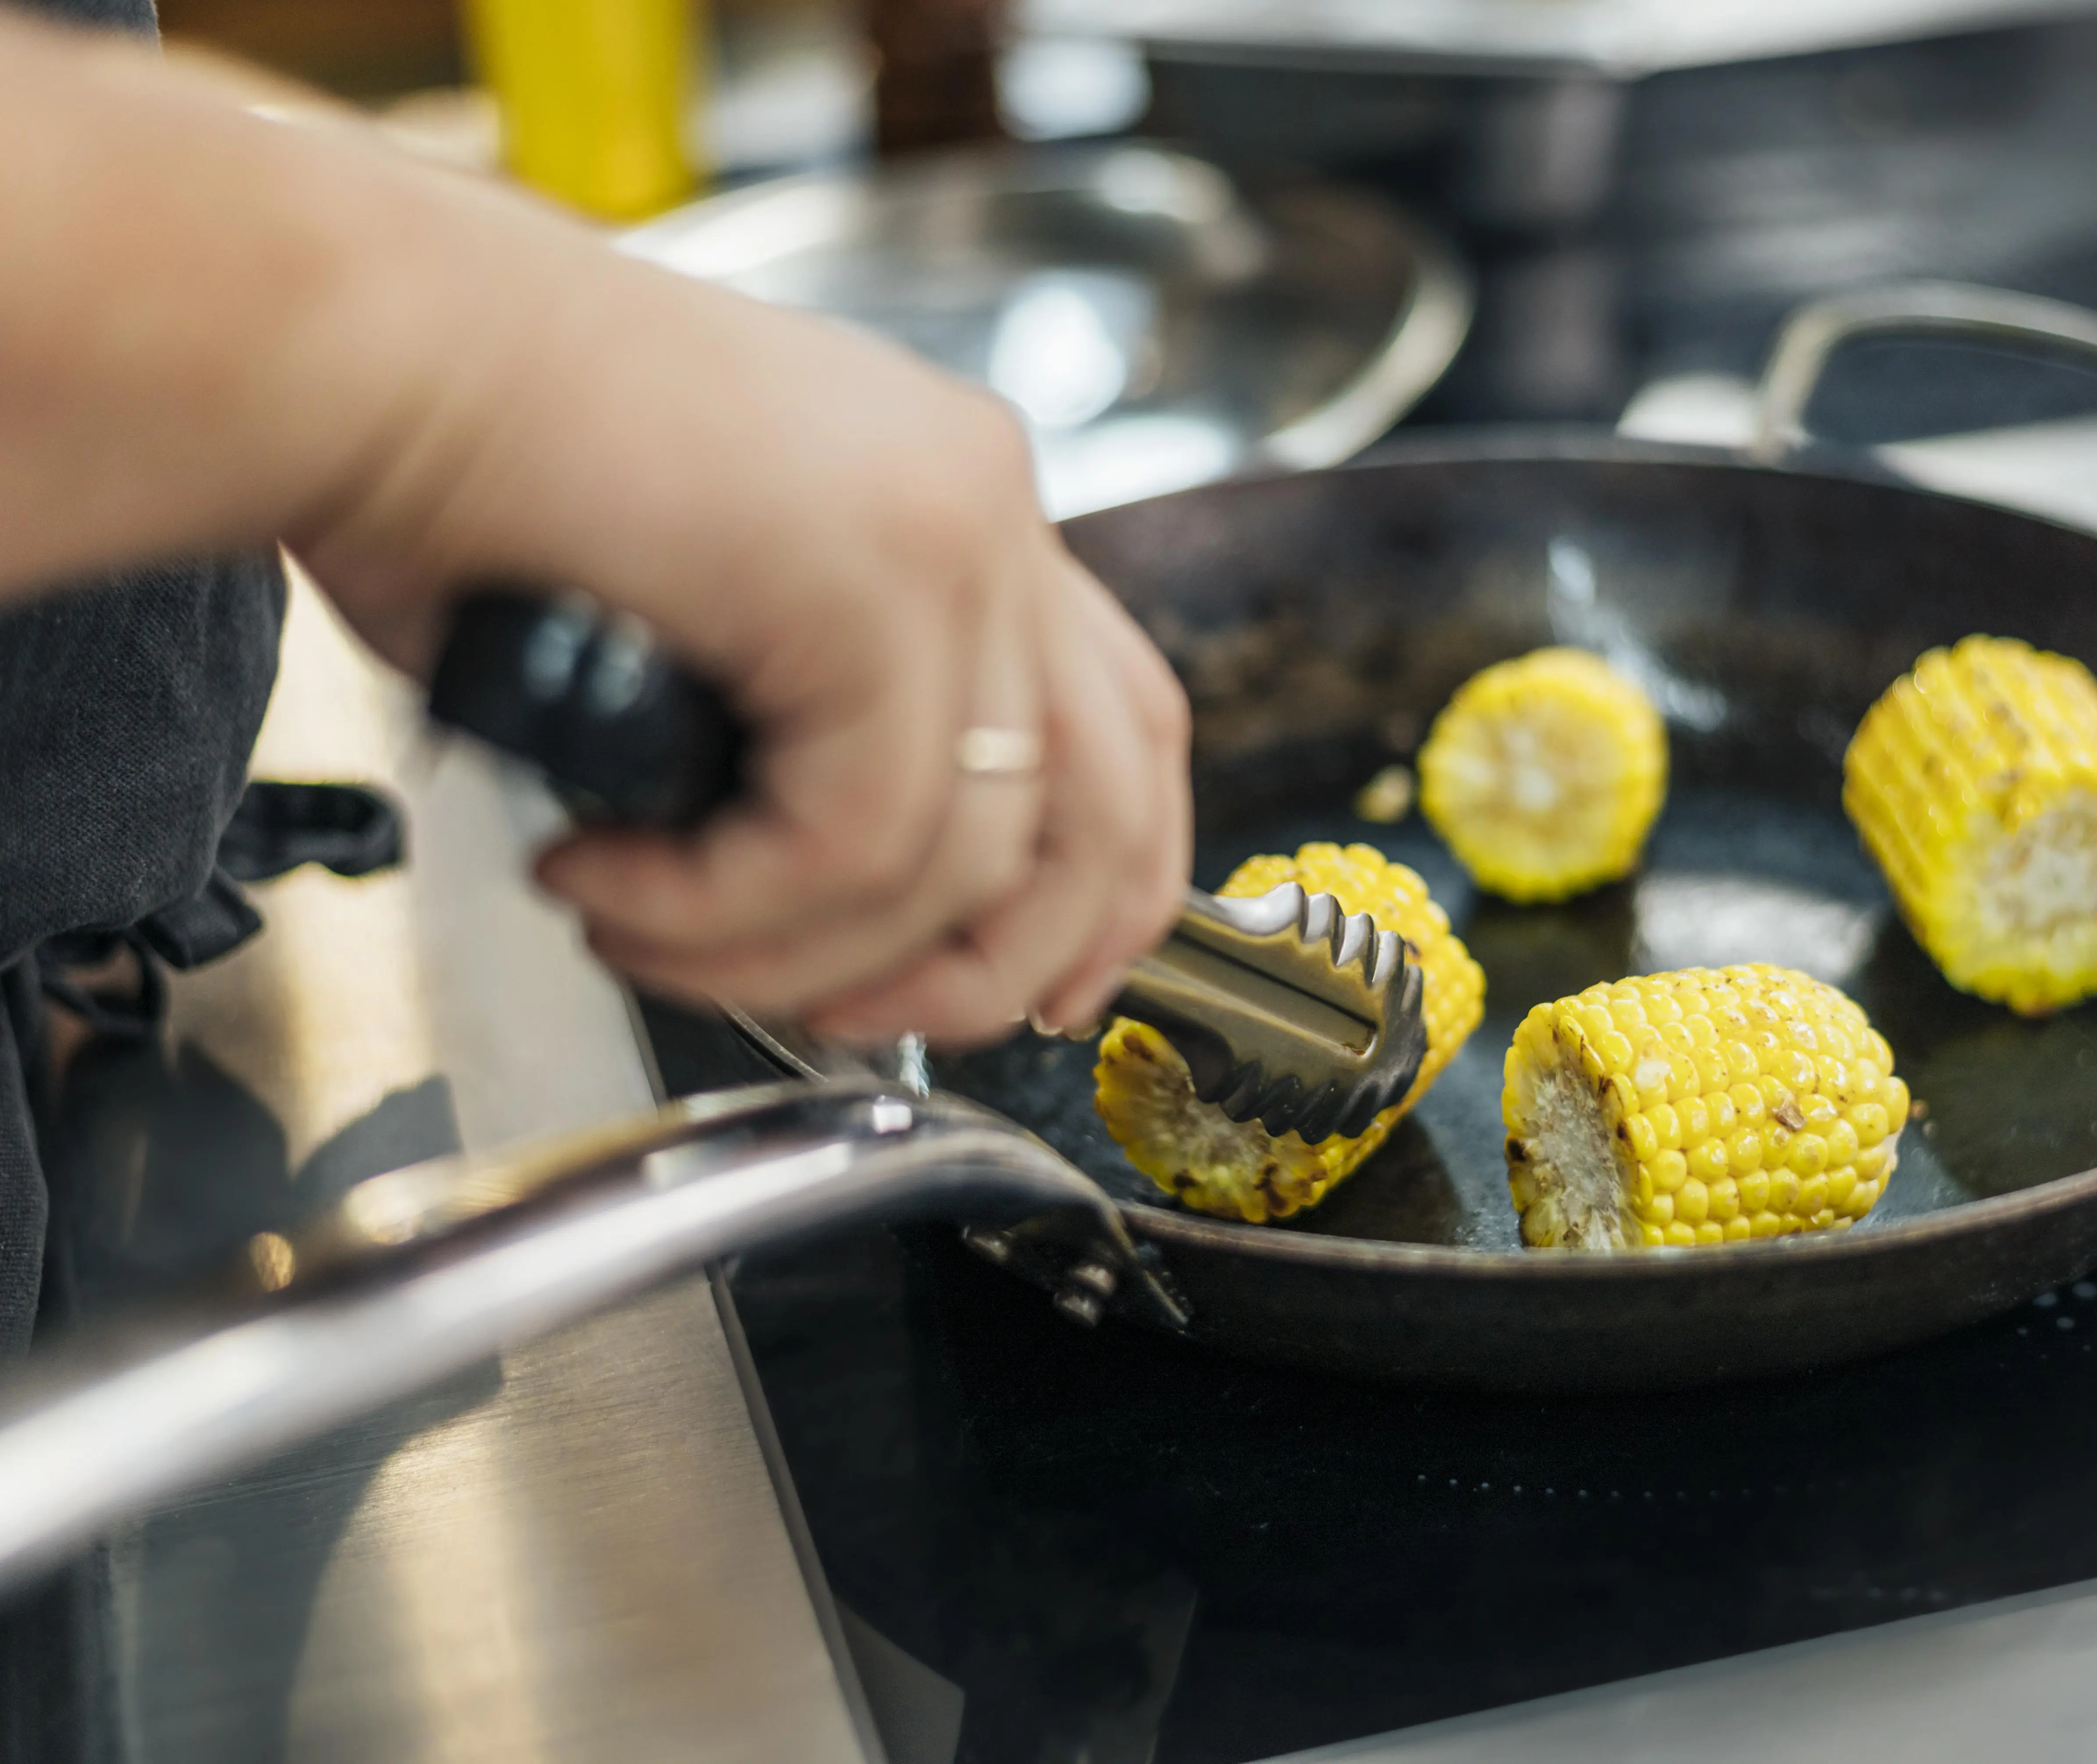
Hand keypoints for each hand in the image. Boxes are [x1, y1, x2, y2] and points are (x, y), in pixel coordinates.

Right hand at [291, 161, 1191, 1044]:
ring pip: (970, 860)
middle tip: (841, 1024)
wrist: (366, 353)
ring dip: (800, 957)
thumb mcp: (716, 631)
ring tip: (646, 942)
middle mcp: (987, 504)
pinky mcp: (875, 583)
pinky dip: (724, 908)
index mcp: (963, 502)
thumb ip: (815, 741)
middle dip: (994, 970)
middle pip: (1108, 810)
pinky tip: (610, 883)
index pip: (1126, 729)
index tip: (1035, 998)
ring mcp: (951, 533)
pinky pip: (852, 841)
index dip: (1106, 894)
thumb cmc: (483, 479)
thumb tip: (839, 923)